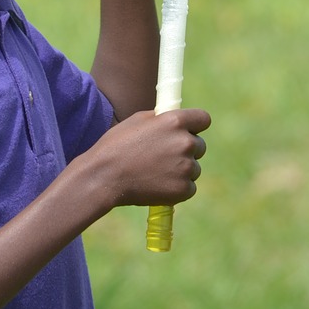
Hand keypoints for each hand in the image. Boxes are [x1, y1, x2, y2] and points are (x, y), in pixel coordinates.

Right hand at [83, 107, 209, 208]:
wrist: (104, 176)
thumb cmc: (117, 145)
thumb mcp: (138, 120)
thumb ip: (162, 119)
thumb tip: (176, 120)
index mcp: (175, 121)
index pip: (204, 119)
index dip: (196, 125)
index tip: (189, 131)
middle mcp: (185, 142)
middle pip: (200, 145)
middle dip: (186, 150)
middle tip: (163, 156)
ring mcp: (186, 167)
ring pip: (194, 168)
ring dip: (181, 170)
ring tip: (154, 172)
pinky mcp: (184, 189)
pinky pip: (189, 187)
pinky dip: (177, 188)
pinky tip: (157, 185)